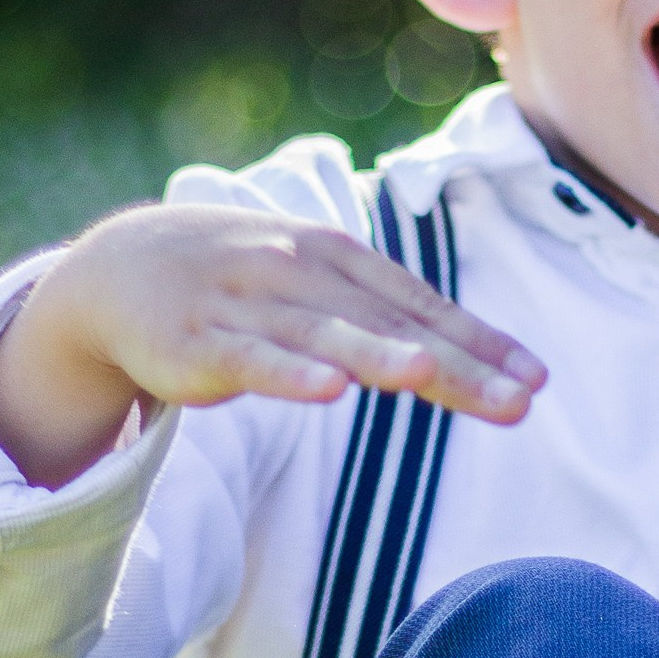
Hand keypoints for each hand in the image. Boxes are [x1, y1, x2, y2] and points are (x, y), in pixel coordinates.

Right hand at [0, 202, 545, 486]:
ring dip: (382, 356)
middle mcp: (302, 272)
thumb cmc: (240, 282)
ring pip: (329, 336)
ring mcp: (251, 304)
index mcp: (338, 258)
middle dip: (459, 363)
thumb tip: (458, 355)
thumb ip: (375, 317)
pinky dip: (291, 372)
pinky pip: (254, 360)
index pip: (422, 305)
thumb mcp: (312, 287)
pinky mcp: (202, 342)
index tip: (536, 380)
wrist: (122, 268)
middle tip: (521, 399)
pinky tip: (330, 390)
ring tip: (432, 374)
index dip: (481, 341)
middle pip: (392, 325)